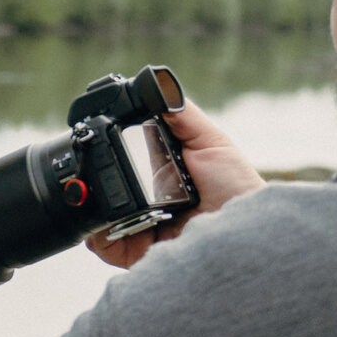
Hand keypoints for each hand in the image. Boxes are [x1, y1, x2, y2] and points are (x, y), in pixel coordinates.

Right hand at [87, 102, 266, 269]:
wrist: (245, 231)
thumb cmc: (237, 189)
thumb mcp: (211, 141)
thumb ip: (183, 115)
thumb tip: (157, 85)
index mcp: (156, 173)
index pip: (118, 158)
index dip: (104, 148)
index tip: (97, 135)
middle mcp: (141, 199)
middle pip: (99, 183)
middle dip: (93, 172)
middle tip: (98, 162)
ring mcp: (132, 225)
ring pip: (92, 211)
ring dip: (91, 199)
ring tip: (102, 190)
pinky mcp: (130, 250)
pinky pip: (98, 242)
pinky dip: (94, 230)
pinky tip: (109, 219)